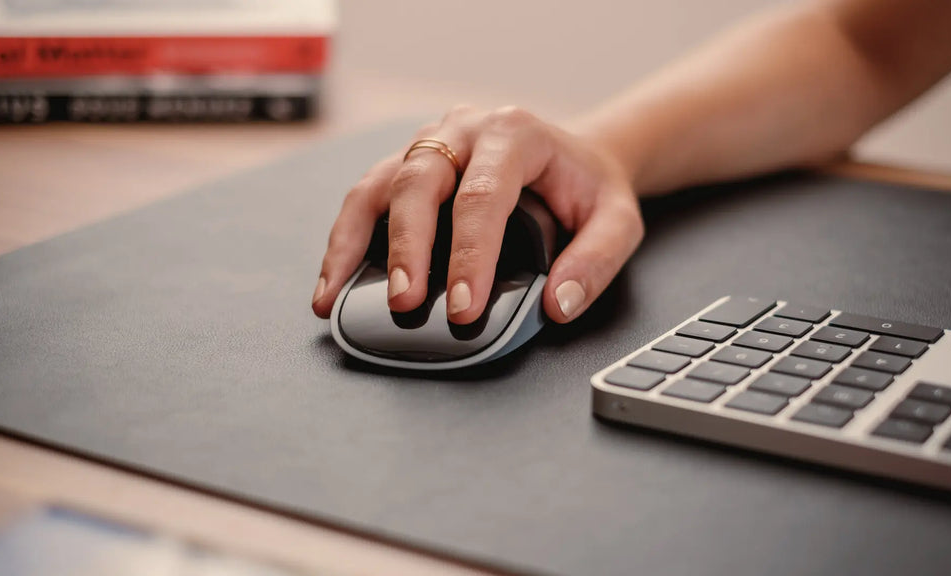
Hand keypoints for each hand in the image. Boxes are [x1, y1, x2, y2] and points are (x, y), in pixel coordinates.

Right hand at [311, 105, 643, 323]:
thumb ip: (596, 261)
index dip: (469, 255)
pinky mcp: (406, 167)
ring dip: (354, 242)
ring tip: (337, 295)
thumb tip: (558, 303)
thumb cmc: (588, 188)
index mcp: (515, 133)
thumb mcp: (617, 220)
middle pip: (420, 181)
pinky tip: (333, 282)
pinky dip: (344, 241)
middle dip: (408, 247)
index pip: (483, 195)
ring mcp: (429, 144)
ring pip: (378, 185)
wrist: (574, 158)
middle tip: (405, 304)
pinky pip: (365, 199)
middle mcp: (463, 129)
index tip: (464, 307)